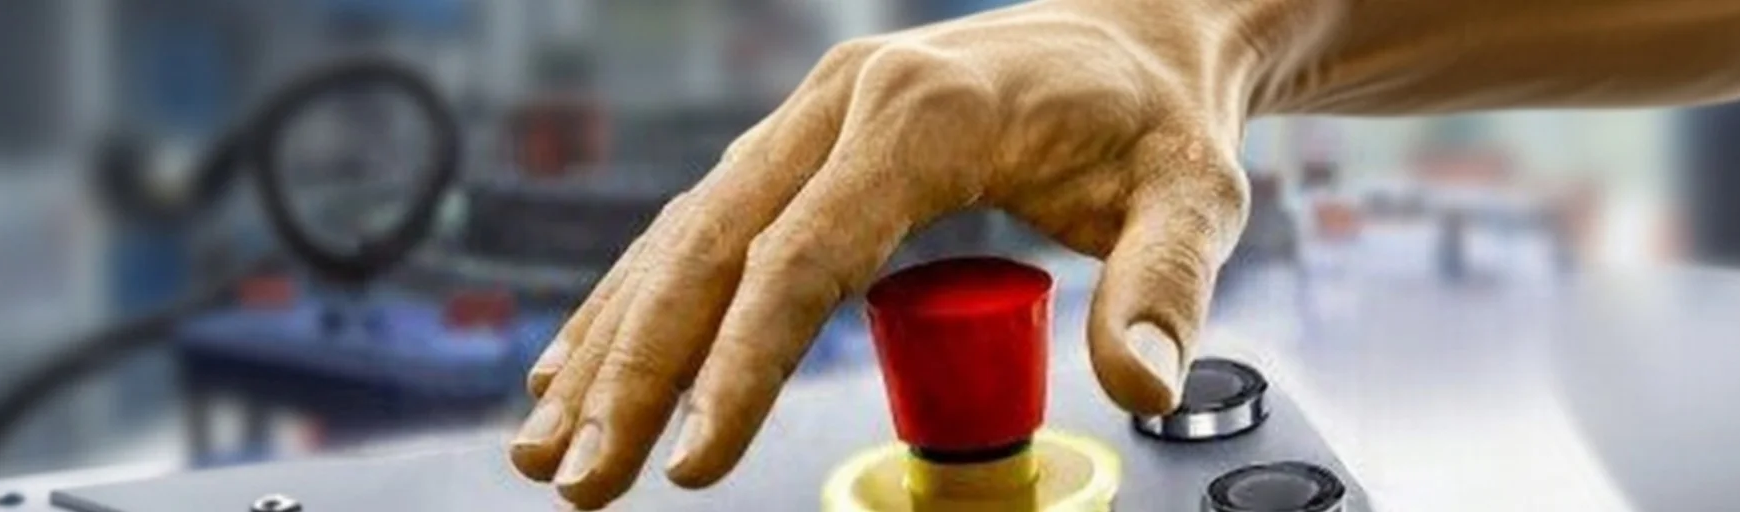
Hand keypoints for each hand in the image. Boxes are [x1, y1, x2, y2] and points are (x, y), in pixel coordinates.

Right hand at [505, 1, 1263, 507]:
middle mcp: (842, 104)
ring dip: (608, 345)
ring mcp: (810, 121)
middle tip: (578, 479)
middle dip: (634, 371)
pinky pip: (700, 229)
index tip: (693, 460)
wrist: (1136, 34)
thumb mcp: (1194, 195)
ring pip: (683, 237)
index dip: (741, 364)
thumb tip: (1142, 385)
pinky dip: (633, 305)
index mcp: (923, 113)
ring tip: (545, 450)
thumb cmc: (1158, 119)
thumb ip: (1165, 288)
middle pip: (709, 248)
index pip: (803, 255)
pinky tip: (577, 371)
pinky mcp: (799, 146)